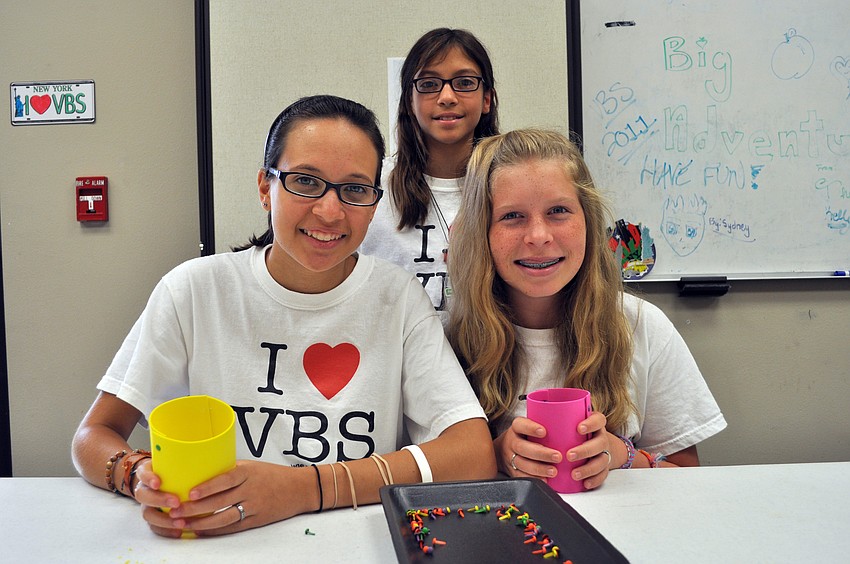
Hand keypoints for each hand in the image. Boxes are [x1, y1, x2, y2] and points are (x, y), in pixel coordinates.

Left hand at [138, 460, 300, 536]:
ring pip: (224, 518)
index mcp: (248, 472)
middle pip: (220, 501)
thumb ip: (230, 471)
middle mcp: (251, 489)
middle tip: (176, 511)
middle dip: (196, 508)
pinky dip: (215, 531)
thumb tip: (201, 474)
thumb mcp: (252, 466)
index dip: (207, 487)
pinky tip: (201, 531)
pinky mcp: (256, 520)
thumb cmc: (273, 474)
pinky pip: (233, 528)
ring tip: (184, 523)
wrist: (300, 488)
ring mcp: (254, 507)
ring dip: (202, 522)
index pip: (225, 479)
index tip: (190, 493)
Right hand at [494, 416, 563, 479]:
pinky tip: (544, 480)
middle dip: (541, 453)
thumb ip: (547, 424)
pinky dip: (533, 478)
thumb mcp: (531, 426)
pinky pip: (520, 476)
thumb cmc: (526, 436)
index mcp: (516, 428)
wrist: (505, 448)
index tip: (544, 431)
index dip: (530, 428)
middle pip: (522, 447)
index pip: (520, 425)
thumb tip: (574, 423)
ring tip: (553, 471)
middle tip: (558, 456)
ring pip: (521, 463)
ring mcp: (510, 457)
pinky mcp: (511, 470)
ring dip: (539, 468)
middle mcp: (511, 442)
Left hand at [564, 411, 612, 489]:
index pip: (598, 420)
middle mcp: (601, 438)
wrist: (598, 444)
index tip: (579, 428)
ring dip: (588, 468)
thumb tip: (536, 417)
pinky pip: (602, 475)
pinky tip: (584, 483)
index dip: (591, 424)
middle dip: (584, 450)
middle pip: (599, 443)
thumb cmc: (578, 433)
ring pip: (601, 461)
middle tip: (569, 455)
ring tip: (574, 474)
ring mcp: (604, 453)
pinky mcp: (604, 467)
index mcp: (595, 425)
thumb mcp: (572, 423)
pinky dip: (594, 480)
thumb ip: (560, 420)